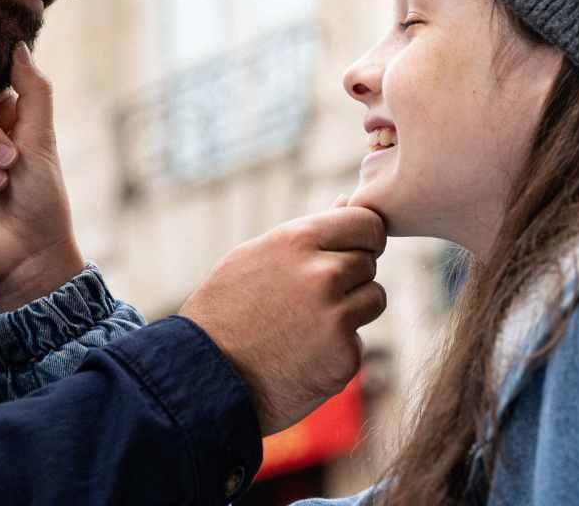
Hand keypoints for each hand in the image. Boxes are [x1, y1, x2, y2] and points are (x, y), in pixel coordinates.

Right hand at [180, 207, 386, 435]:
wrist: (205, 377)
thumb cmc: (228, 307)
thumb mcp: (259, 254)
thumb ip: (310, 230)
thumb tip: (348, 201)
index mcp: (300, 240)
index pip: (367, 222)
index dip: (364, 237)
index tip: (351, 250)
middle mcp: (323, 275)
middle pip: (369, 262)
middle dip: (350, 276)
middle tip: (313, 296)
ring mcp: (336, 318)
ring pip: (373, 299)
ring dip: (352, 309)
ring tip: (309, 322)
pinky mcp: (344, 358)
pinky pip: (359, 340)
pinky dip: (339, 348)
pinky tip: (305, 353)